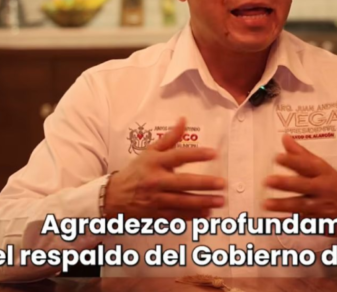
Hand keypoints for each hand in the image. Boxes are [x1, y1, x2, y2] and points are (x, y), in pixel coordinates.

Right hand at [103, 117, 225, 219]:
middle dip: (204, 184)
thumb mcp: (149, 152)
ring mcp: (156, 200)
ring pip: (183, 202)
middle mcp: (156, 181)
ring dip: (203, 202)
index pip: (178, 156)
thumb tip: (184, 120)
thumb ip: (169, 138)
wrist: (113, 196)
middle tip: (222, 184)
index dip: (196, 154)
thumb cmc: (136, 171)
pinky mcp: (156, 214)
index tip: (214, 153)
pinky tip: (207, 213)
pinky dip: (192, 216)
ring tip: (220, 201)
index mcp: (154, 163)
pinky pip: (177, 216)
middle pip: (183, 182)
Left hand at [263, 134, 336, 219]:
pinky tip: (274, 223)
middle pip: (304, 185)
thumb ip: (301, 154)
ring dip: (283, 205)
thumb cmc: (334, 185)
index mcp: (323, 173)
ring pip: (301, 205)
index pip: (307, 165)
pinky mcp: (318, 221)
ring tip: (266, 203)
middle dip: (286, 183)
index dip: (293, 161)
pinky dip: (289, 223)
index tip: (277, 158)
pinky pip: (302, 222)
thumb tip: (284, 138)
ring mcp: (320, 206)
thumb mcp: (322, 167)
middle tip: (268, 180)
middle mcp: (322, 189)